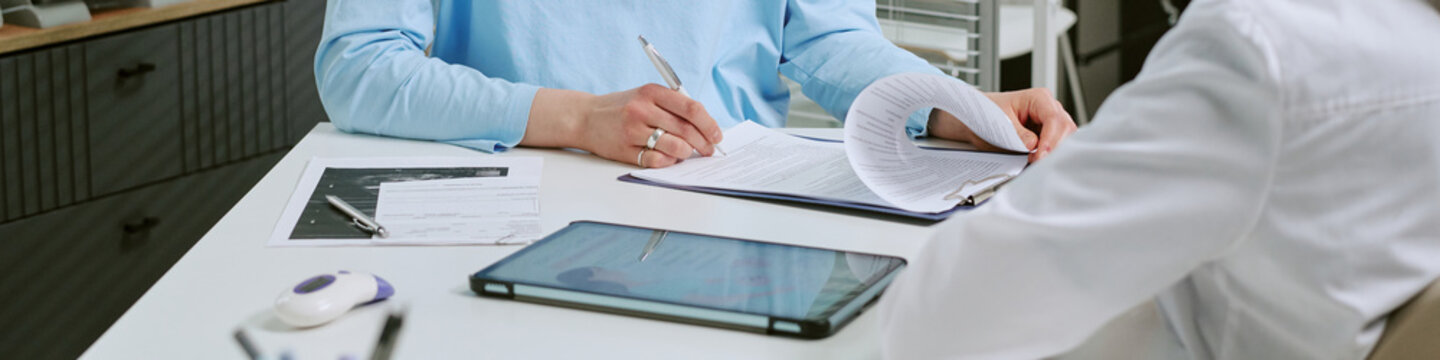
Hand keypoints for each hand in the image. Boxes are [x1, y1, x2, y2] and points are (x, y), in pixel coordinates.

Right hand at [522, 84, 723, 167]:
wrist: (586, 117)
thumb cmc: (623, 107)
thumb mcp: (645, 96)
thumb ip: (672, 105)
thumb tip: (705, 125)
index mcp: (652, 92)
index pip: (691, 108)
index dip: (709, 124)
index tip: (717, 135)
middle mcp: (642, 109)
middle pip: (686, 129)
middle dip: (703, 143)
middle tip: (708, 150)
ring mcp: (632, 130)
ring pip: (674, 146)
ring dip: (686, 153)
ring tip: (687, 153)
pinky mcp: (625, 149)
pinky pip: (657, 161)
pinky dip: (669, 162)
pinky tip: (669, 158)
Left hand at [927, 88, 1076, 162]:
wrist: (977, 117)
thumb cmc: (987, 113)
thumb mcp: (999, 123)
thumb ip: (1018, 134)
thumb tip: (1034, 146)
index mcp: (1038, 98)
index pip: (1054, 119)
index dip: (1050, 139)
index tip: (1041, 156)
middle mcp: (1049, 108)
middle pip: (1066, 128)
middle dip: (1055, 147)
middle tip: (1039, 163)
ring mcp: (1050, 122)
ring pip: (1065, 138)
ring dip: (1054, 152)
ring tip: (1037, 163)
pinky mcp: (1048, 134)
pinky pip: (1057, 145)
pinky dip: (1050, 155)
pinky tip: (1039, 162)